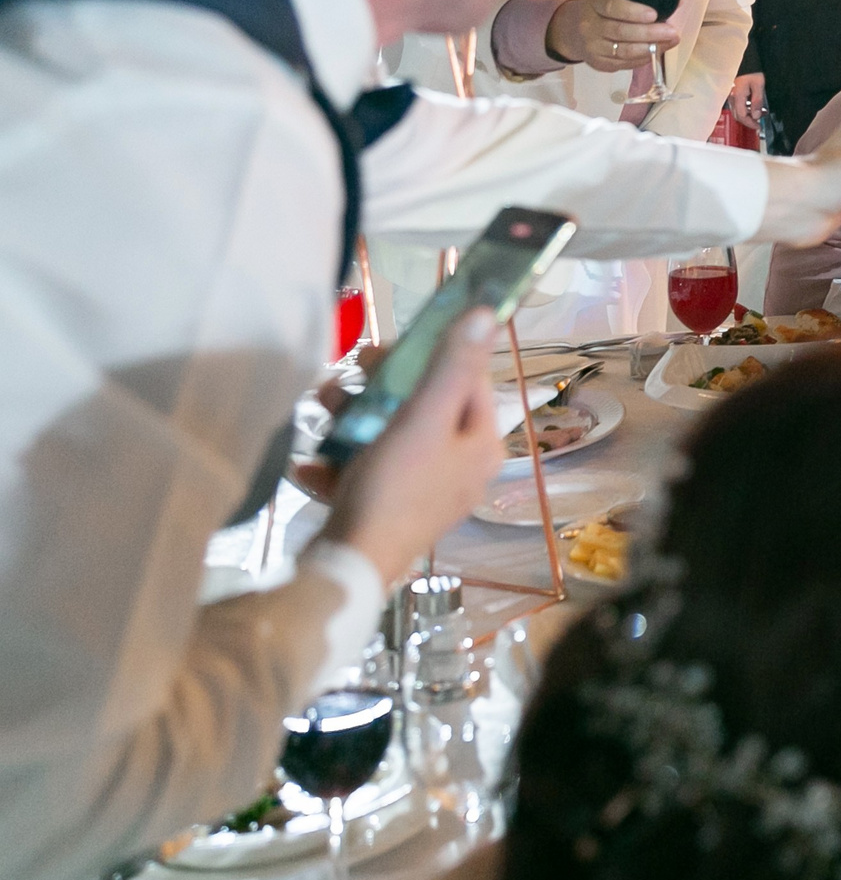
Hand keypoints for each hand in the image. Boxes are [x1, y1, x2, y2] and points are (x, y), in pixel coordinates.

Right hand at [310, 309, 503, 583]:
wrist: (350, 567)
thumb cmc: (394, 487)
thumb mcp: (424, 418)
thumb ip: (452, 366)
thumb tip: (489, 312)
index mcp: (482, 444)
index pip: (468, 379)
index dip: (428, 354)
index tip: (384, 348)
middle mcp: (462, 466)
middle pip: (424, 404)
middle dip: (378, 389)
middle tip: (345, 378)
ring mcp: (426, 490)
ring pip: (390, 433)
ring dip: (349, 419)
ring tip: (320, 412)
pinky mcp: (390, 508)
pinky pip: (367, 468)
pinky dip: (338, 461)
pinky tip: (312, 466)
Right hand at [545, 0, 678, 73]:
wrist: (573, 30)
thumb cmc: (602, 9)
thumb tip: (677, 2)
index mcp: (594, 1)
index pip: (612, 7)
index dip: (633, 12)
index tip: (654, 14)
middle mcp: (588, 25)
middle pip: (621, 32)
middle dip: (650, 33)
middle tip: (672, 32)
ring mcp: (592, 47)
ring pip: (625, 51)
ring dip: (651, 48)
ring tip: (670, 42)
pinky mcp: (598, 63)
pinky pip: (625, 63)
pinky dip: (644, 58)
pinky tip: (658, 51)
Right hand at [726, 72, 765, 126]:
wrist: (744, 60)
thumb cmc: (751, 69)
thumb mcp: (758, 85)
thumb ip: (757, 101)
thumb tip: (756, 115)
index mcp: (738, 96)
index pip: (742, 116)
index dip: (751, 123)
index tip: (758, 126)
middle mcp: (732, 97)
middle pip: (738, 115)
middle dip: (748, 121)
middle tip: (758, 123)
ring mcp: (731, 94)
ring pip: (737, 110)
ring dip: (747, 115)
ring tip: (759, 113)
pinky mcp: (733, 92)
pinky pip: (737, 104)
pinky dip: (745, 108)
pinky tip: (753, 105)